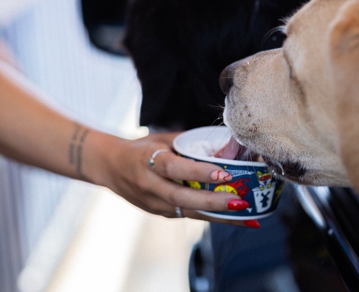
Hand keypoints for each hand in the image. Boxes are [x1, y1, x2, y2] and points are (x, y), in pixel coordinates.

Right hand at [97, 132, 258, 227]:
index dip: (199, 172)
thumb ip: (189, 144)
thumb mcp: (161, 139)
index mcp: (148, 161)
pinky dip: (212, 217)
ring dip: (219, 216)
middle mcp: (149, 185)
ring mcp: (153, 203)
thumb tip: (226, 146)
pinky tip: (235, 218)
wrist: (110, 167)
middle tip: (242, 202)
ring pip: (188, 212)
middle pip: (183, 198)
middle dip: (214, 202)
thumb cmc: (141, 149)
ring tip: (248, 217)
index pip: (175, 168)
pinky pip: (188, 215)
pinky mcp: (159, 213)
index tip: (224, 172)